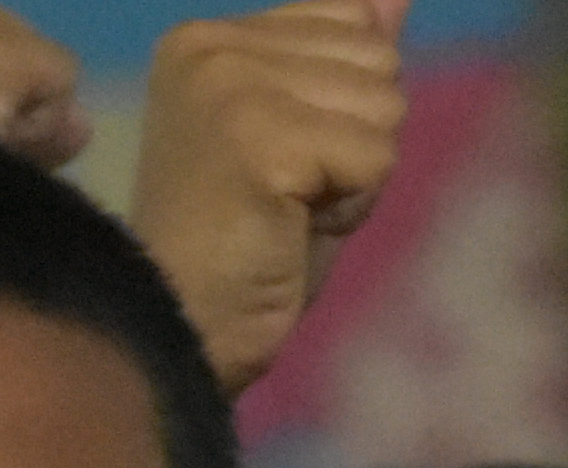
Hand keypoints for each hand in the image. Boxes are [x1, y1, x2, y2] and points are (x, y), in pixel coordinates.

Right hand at [129, 5, 408, 394]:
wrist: (183, 335)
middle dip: (356, 139)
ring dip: (356, 176)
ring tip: (288, 214)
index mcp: (212, 39)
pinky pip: (376, 157)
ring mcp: (232, 83)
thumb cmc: (240, 256)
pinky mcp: (260, 134)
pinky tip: (291, 229)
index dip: (345, 108)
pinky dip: (351, 208)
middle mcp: (215, 44)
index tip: (284, 166)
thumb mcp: (308, 140)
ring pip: (385, 105)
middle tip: (289, 198)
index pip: (352, 18)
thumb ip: (346, 61)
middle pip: (378, 57)